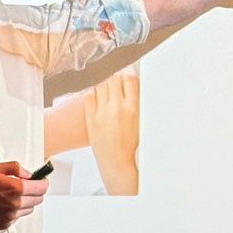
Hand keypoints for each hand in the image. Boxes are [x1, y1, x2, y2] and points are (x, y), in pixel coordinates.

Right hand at [0, 161, 47, 229]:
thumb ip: (16, 168)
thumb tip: (29, 174)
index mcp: (16, 189)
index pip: (41, 188)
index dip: (43, 182)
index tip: (41, 180)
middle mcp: (15, 204)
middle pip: (38, 199)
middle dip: (35, 191)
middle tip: (27, 185)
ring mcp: (10, 216)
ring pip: (29, 209)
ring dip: (26, 201)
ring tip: (12, 195)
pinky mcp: (4, 224)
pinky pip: (18, 217)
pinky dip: (15, 210)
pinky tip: (4, 203)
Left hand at [84, 72, 139, 194]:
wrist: (117, 163)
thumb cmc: (132, 146)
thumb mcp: (142, 122)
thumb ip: (139, 102)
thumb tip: (137, 84)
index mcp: (133, 109)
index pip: (129, 78)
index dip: (128, 70)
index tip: (127, 68)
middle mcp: (116, 108)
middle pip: (113, 77)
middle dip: (115, 73)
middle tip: (116, 73)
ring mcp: (101, 112)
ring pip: (100, 83)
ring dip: (104, 79)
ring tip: (107, 81)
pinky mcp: (90, 117)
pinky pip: (89, 95)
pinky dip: (93, 90)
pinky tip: (97, 91)